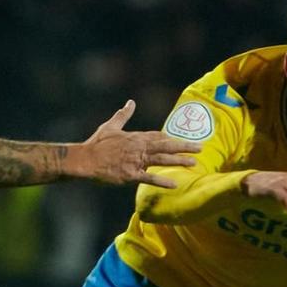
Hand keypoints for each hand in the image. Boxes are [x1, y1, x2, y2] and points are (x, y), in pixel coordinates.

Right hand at [72, 100, 202, 185]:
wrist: (85, 159)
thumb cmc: (97, 143)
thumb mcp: (111, 126)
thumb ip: (123, 115)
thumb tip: (130, 102)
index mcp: (135, 137)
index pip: (158, 136)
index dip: (173, 139)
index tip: (186, 141)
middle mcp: (139, 147)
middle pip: (166, 146)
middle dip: (184, 146)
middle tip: (201, 147)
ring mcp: (136, 161)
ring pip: (161, 160)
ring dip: (179, 161)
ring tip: (194, 163)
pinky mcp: (130, 174)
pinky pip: (149, 178)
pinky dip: (162, 181)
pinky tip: (175, 184)